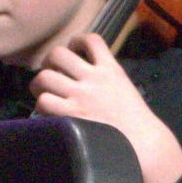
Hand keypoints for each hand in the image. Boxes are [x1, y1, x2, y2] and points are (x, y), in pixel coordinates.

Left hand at [30, 33, 181, 182]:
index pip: (90, 40)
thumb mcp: (123, 88)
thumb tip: (83, 77)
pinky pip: (44, 101)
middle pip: (57, 54)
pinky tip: (47, 110)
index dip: (76, 41)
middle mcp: (94, 78)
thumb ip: (106, 79)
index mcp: (111, 69)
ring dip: (39, 84)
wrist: (142, 143)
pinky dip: (41, 105)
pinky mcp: (71, 116)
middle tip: (51, 75)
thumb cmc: (134, 121)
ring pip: (44, 77)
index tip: (73, 51)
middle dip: (49, 63)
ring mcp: (81, 96)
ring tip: (44, 93)